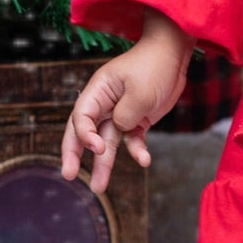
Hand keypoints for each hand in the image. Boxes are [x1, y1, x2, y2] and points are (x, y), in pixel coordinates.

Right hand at [60, 10, 195, 193]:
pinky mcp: (136, 119)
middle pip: (84, 132)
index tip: (97, 147)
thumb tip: (118, 130)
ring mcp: (120, 112)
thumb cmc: (153, 67)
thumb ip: (125, 116)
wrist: (174, 54)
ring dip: (104, 164)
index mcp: (98, 91)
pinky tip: (144, 161)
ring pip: (108, 142)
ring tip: (98, 187)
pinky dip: (136, 150)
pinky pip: (131, 139)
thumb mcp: (139, 93)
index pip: (81, 117)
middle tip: (68, 175)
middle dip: (74, 154)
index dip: (84, 135)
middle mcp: (104, 103)